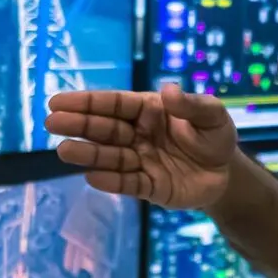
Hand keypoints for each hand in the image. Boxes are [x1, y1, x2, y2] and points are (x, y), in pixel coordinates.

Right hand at [45, 84, 238, 209]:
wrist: (226, 174)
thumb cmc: (214, 137)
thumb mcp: (212, 115)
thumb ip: (192, 105)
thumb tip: (167, 90)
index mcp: (147, 110)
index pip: (113, 104)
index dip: (86, 102)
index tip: (57, 102)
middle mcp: (137, 135)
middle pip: (104, 129)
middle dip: (78, 125)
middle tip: (51, 123)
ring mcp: (140, 161)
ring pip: (110, 157)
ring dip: (87, 154)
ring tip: (64, 151)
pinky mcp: (148, 187)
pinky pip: (127, 183)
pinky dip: (111, 181)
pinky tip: (93, 177)